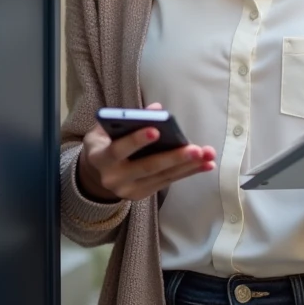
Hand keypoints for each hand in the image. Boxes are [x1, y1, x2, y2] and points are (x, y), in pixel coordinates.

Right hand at [77, 103, 215, 202]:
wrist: (95, 175)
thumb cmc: (105, 143)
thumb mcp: (107, 128)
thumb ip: (128, 119)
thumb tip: (157, 109)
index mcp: (100, 157)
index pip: (118, 149)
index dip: (136, 140)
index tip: (156, 130)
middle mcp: (113, 178)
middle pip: (147, 167)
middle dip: (173, 157)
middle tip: (196, 149)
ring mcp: (128, 190)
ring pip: (162, 176)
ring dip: (188, 166)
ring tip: (208, 155)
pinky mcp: (141, 195)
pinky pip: (168, 182)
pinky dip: (188, 172)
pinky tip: (206, 164)